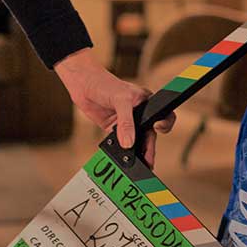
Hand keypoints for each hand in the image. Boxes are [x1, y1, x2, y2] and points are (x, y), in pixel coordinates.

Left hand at [54, 48, 174, 168]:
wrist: (82, 83)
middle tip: (148, 160)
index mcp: (147, 103)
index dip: (164, 124)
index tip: (158, 129)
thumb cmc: (104, 83)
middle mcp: (140, 114)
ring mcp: (127, 123)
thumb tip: (128, 143)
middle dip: (150, 148)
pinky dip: (121, 151)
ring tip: (137, 163)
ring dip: (137, 153)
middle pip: (149, 134)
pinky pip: (121, 143)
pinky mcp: (115, 129)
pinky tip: (121, 157)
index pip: (162, 116)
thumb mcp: (120, 100)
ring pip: (137, 141)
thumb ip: (126, 122)